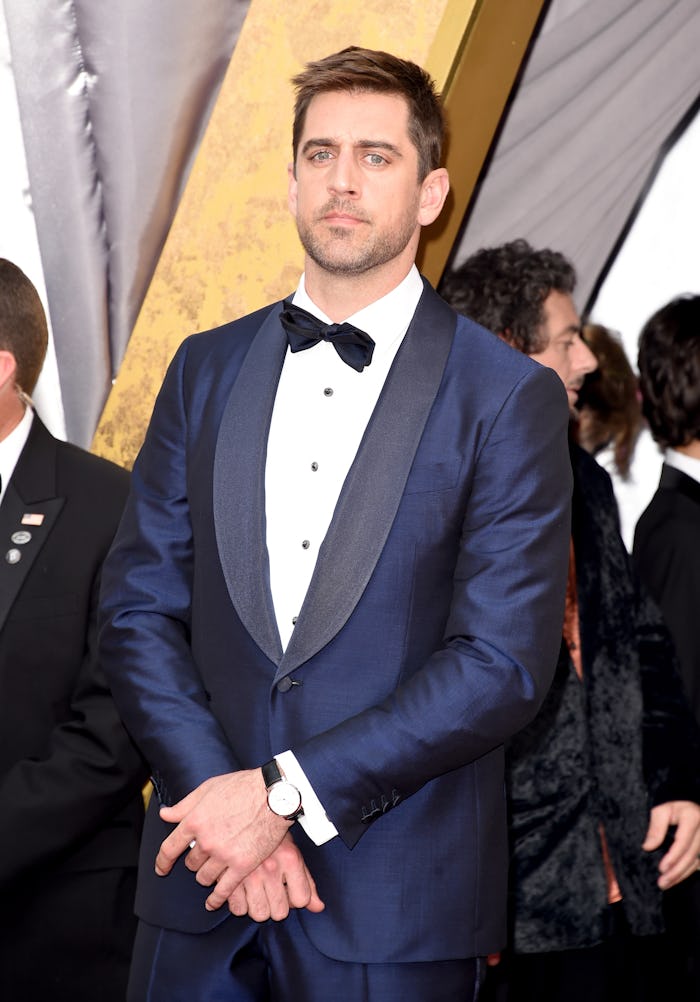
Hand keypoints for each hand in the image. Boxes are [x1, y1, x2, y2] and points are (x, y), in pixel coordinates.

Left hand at [155, 770, 290, 908]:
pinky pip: (224, 890)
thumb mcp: (208, 789)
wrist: (274, 795)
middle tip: (208, 854)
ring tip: (216, 868)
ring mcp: (224, 855)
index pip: (169, 849)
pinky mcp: (242, 865)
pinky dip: (216, 899)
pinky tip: (212, 902)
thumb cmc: (241, 787)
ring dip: (207, 874)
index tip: (162, 868)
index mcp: (194, 821)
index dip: (163, 862)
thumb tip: (165, 814)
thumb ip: (184, 805)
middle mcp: (206, 841)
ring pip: (205, 877)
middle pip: (190, 864)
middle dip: (196, 860)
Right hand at [226, 832, 324, 920]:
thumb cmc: (272, 835)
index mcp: (290, 858)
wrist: (246, 815)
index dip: (296, 898)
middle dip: (276, 906)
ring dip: (258, 907)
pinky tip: (241, 891)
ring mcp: (249, 873)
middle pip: (279, 912)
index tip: (289, 890)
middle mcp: (271, 867)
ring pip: (259, 914)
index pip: (301, 899)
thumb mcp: (293, 852)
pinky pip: (238, 909)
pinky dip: (239, 904)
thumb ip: (307, 882)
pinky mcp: (229, 877)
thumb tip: (319, 908)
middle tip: (271, 892)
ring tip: (257, 892)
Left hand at [642, 800, 699, 888]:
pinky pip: (698, 862)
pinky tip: (677, 878)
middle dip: (676, 871)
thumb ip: (655, 828)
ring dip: (682, 875)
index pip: (683, 842)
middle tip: (662, 883)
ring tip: (666, 884)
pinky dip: (688, 871)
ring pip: (696, 861)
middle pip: (691, 855)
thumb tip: (648, 847)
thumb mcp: (660, 810)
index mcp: (692, 818)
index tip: (661, 869)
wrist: (686, 799)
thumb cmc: (671, 803)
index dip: (673, 857)